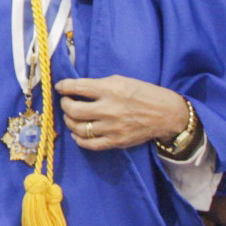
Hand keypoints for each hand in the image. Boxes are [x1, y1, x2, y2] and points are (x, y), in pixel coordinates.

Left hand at [57, 76, 186, 150]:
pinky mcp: (116, 142)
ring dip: (70, 121)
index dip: (64, 87)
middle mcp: (109, 109)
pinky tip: (77, 134)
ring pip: (78, 128)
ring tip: (71, 117)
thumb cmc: (144, 93)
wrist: (166, 114)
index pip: (78, 87)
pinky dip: (79, 139)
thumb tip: (77, 88)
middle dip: (65, 105)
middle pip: (73, 110)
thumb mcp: (123, 80)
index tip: (60, 87)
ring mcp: (112, 128)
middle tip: (66, 102)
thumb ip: (100, 85)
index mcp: (111, 89)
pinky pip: (90, 144)